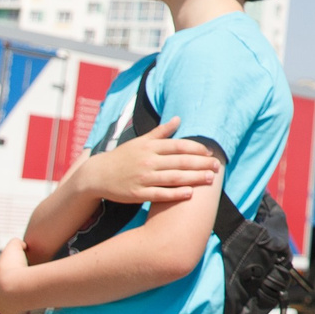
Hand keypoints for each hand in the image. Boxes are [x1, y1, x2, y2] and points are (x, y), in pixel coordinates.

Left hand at [0, 239, 34, 313]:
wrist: (16, 287)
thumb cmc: (13, 267)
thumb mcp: (15, 247)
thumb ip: (16, 243)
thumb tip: (21, 245)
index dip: (9, 268)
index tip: (20, 265)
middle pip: (1, 289)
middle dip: (12, 285)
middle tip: (25, 280)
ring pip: (7, 303)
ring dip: (16, 300)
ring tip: (28, 294)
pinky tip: (26, 312)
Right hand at [74, 116, 220, 206]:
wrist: (97, 175)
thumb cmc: (123, 157)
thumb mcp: (140, 141)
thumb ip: (161, 132)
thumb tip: (178, 118)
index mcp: (150, 147)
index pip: (178, 146)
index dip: (196, 149)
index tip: (210, 153)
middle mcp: (148, 161)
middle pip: (180, 162)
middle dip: (201, 164)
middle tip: (217, 167)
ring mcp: (143, 178)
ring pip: (173, 177)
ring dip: (194, 178)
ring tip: (210, 179)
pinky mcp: (138, 193)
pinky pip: (160, 194)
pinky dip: (176, 193)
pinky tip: (190, 192)